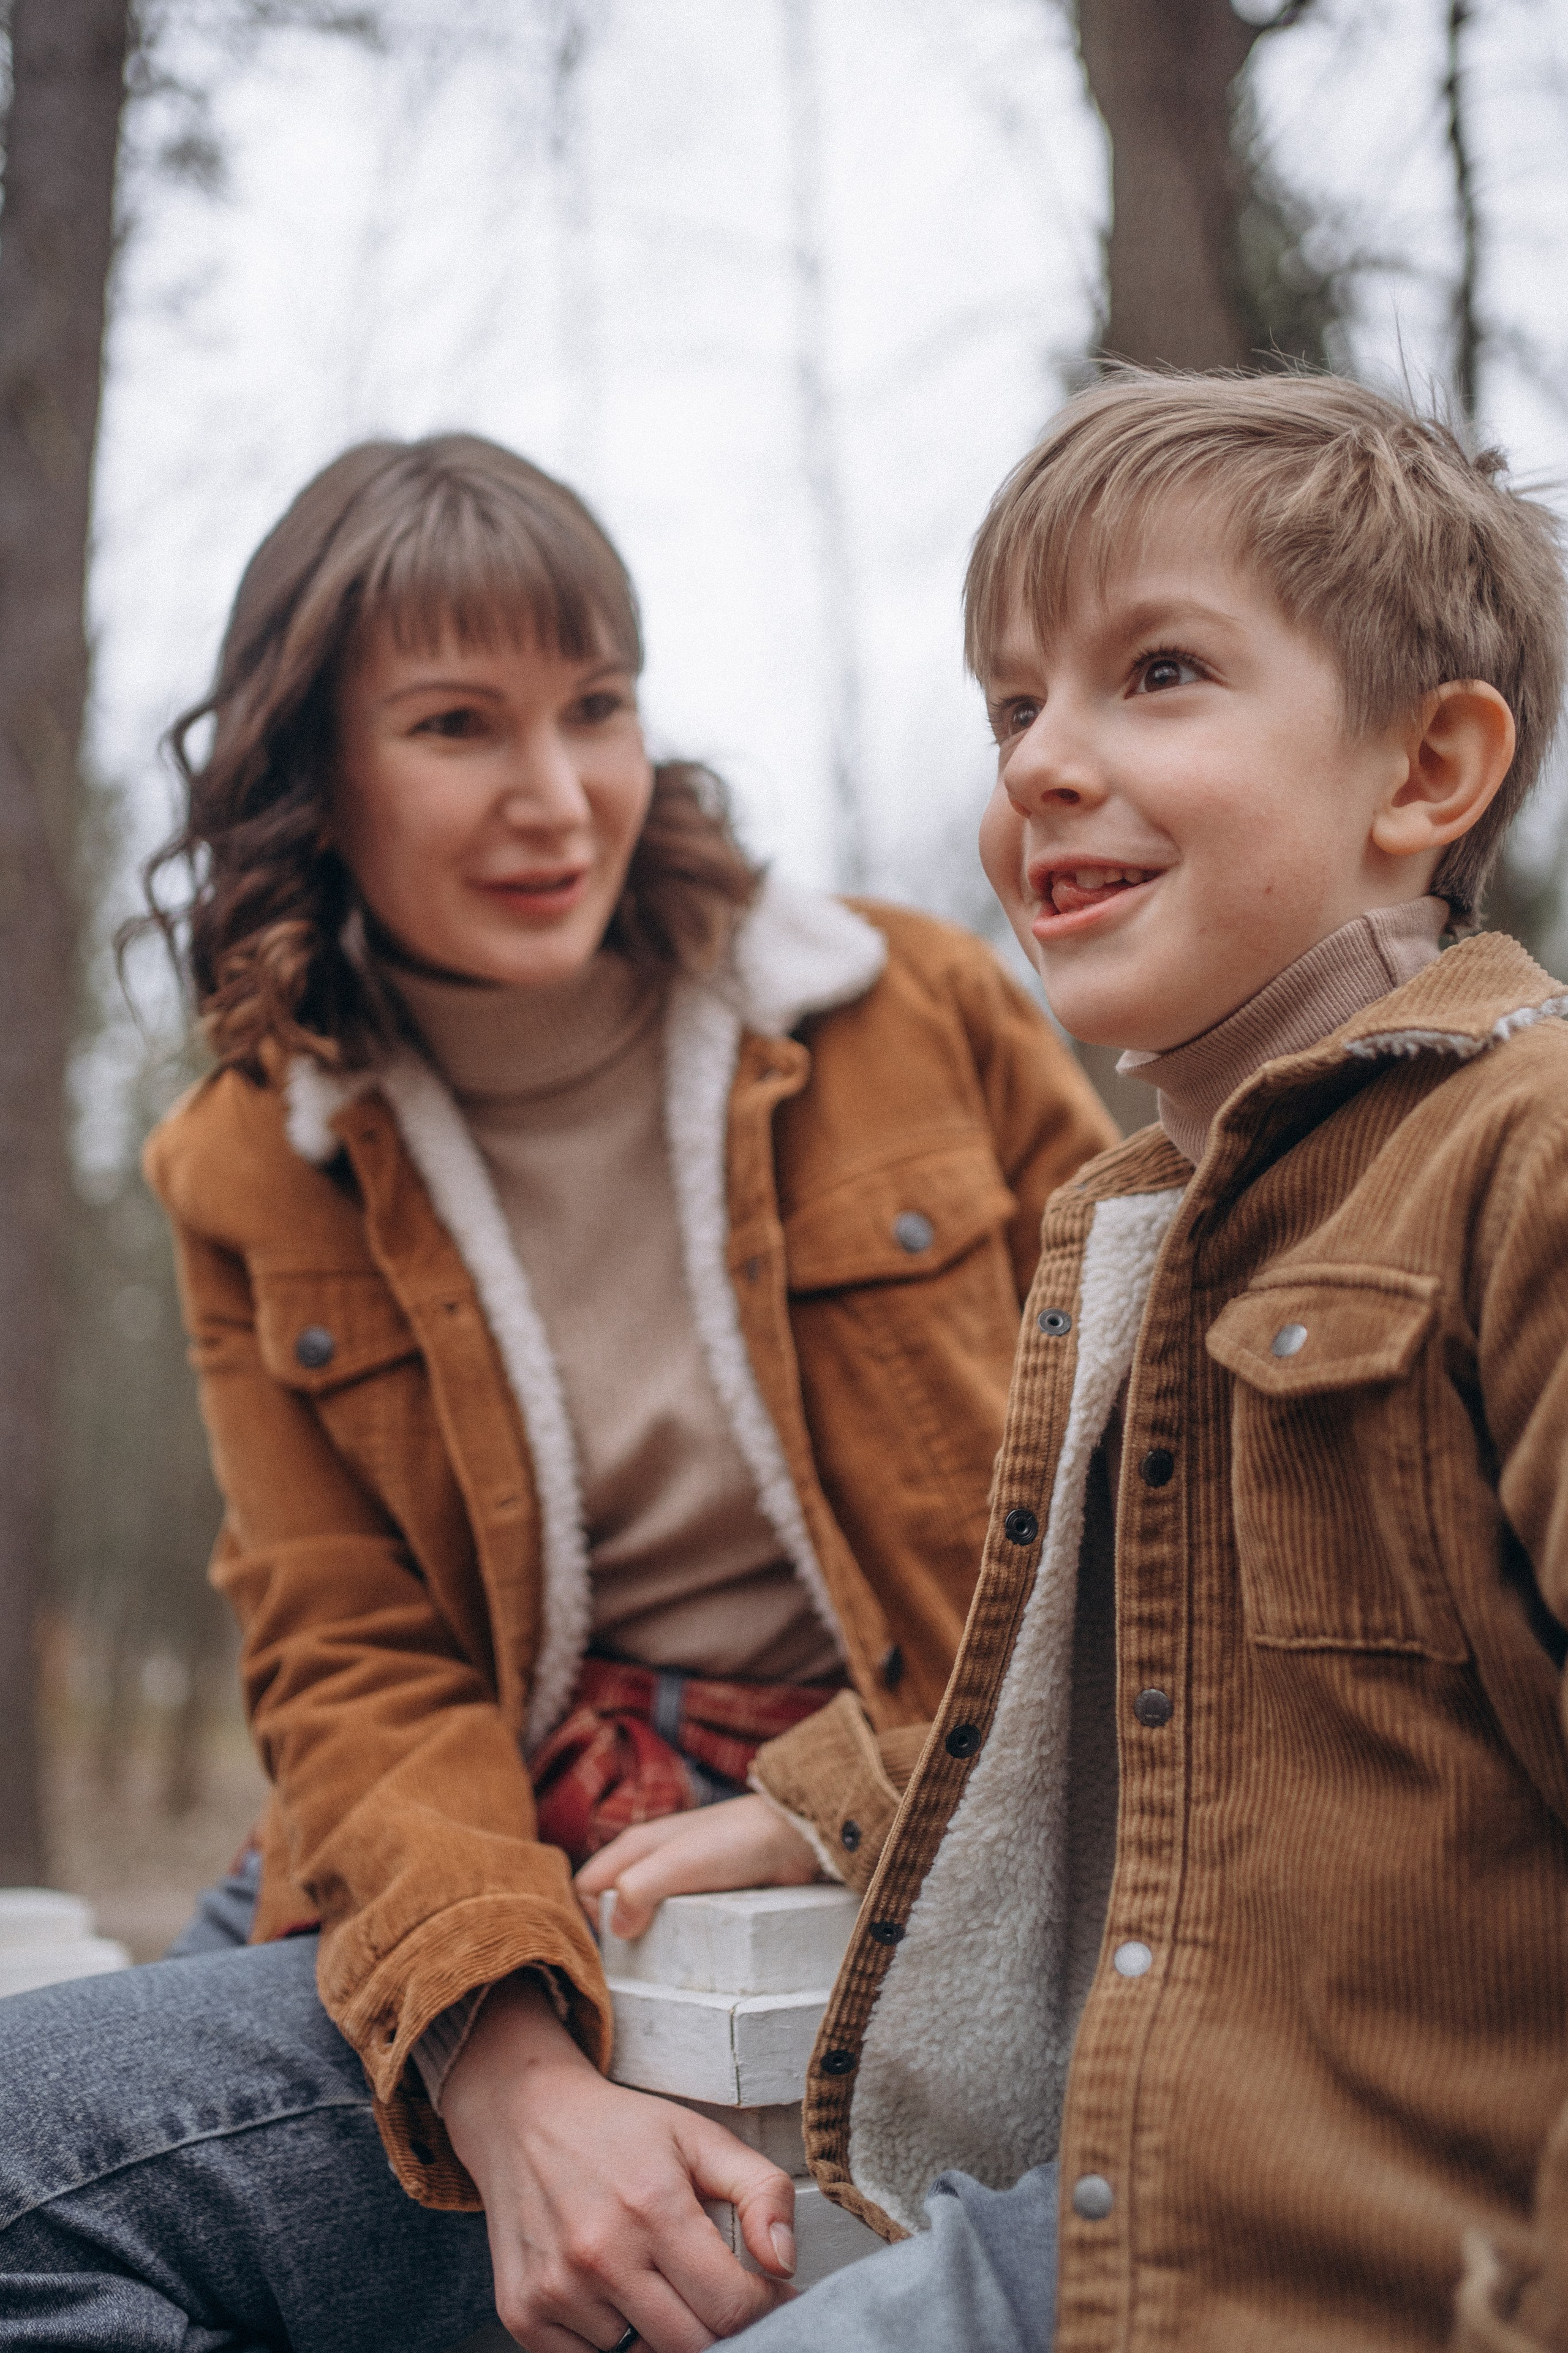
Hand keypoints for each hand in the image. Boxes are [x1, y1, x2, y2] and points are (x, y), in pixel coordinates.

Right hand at [444, 1975, 795, 2351]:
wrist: (524, 2116)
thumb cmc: (621, 2131)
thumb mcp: (702, 2138)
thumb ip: (763, 2193)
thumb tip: (785, 2265)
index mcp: (653, 2205)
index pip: (731, 2306)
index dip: (766, 2308)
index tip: (769, 2294)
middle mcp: (600, 2253)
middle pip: (692, 2345)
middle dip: (719, 2326)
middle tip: (717, 2294)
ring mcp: (556, 2289)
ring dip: (664, 2334)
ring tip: (659, 2284)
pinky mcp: (522, 2313)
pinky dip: (614, 2344)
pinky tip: (617, 2298)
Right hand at [575, 1795, 818, 1938]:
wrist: (795, 1837)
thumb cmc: (736, 1842)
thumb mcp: (678, 1863)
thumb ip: (638, 1889)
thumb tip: (616, 1929)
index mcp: (634, 1846)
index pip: (585, 1886)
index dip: (591, 1915)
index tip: (619, 1939)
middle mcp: (651, 1861)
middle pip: (613, 1905)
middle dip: (622, 1933)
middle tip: (646, 1955)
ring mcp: (679, 1879)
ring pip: (646, 1918)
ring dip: (655, 1939)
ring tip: (673, 1956)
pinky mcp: (707, 1896)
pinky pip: (679, 1924)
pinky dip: (682, 1938)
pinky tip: (697, 1949)